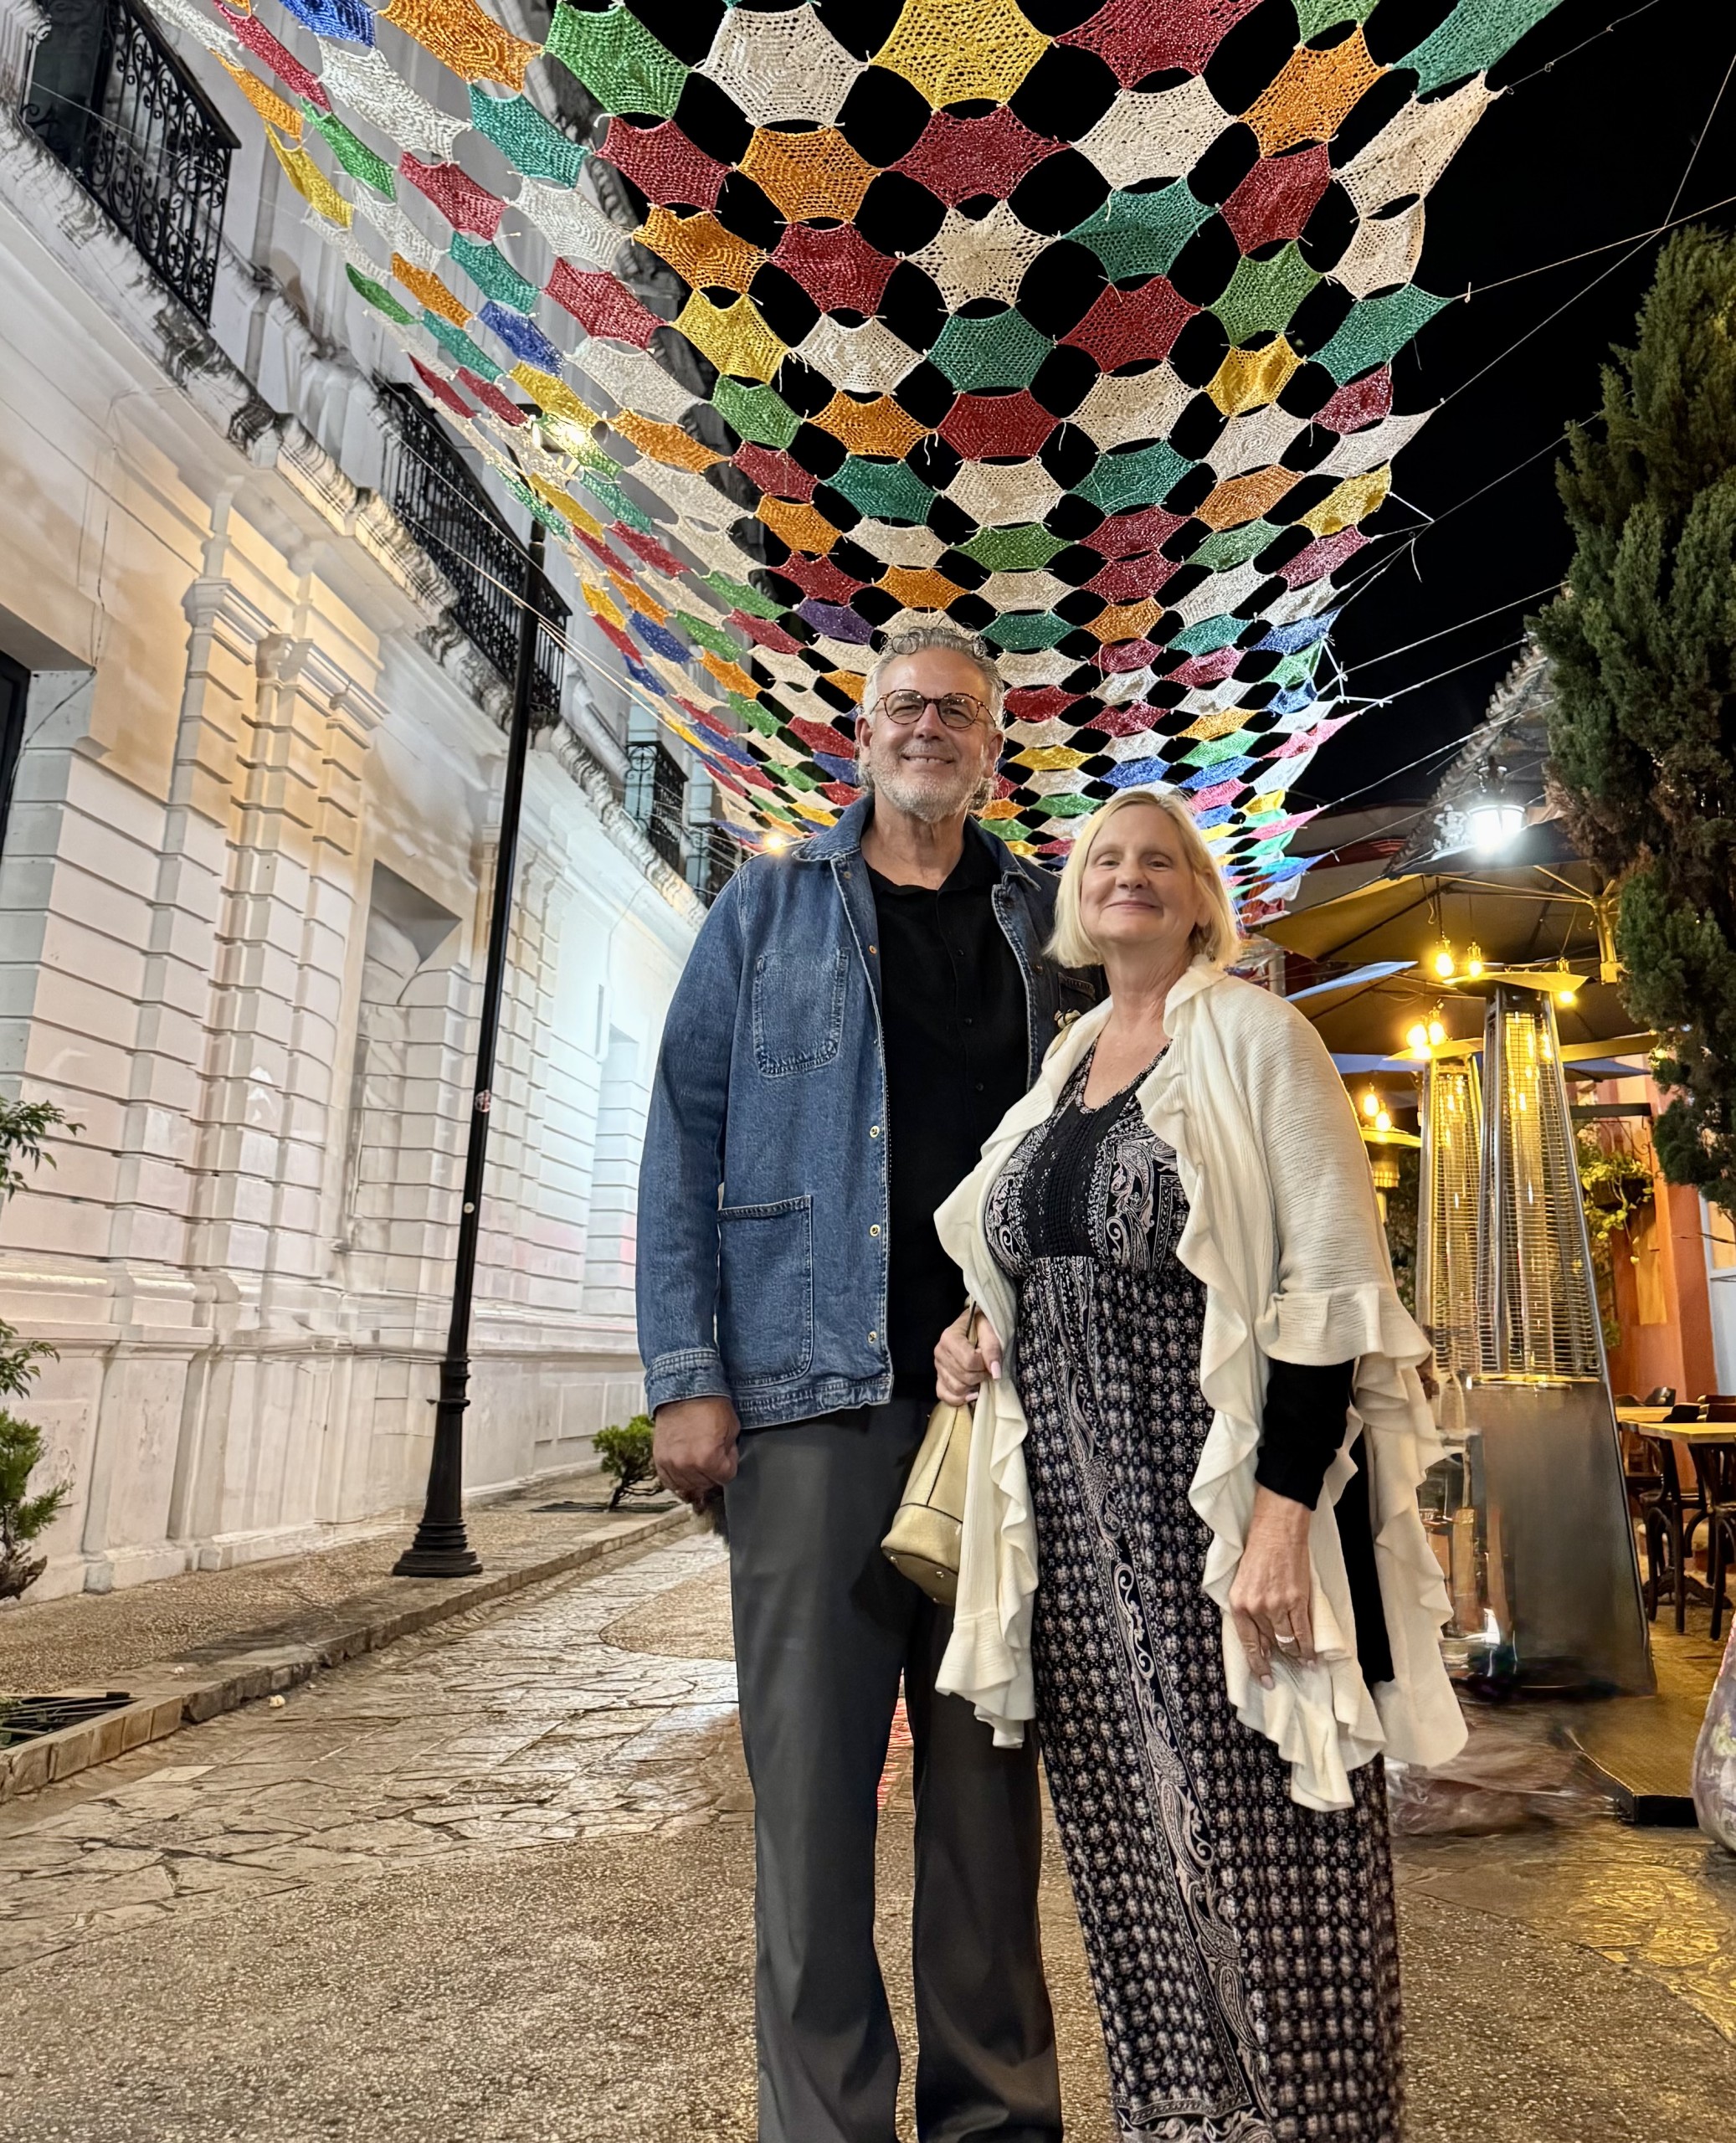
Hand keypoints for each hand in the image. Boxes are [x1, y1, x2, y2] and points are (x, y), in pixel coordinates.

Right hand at [653, 1397, 740, 1506]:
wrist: (684, 1389)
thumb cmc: (708, 1403)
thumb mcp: (732, 1427)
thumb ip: (730, 1451)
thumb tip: (727, 1462)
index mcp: (708, 1458)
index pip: (726, 1477)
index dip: (729, 1464)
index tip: (727, 1455)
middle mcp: (687, 1464)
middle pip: (707, 1483)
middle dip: (714, 1470)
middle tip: (713, 1452)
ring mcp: (670, 1463)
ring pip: (689, 1485)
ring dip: (697, 1475)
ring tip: (699, 1458)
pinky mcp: (659, 1459)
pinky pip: (669, 1481)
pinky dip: (679, 1477)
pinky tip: (686, 1467)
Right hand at [934, 1307, 1002, 1406]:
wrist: (974, 1324)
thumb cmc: (983, 1325)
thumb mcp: (991, 1329)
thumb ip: (992, 1348)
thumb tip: (995, 1373)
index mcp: (949, 1337)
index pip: (969, 1361)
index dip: (984, 1364)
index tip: (990, 1358)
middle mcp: (939, 1352)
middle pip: (964, 1377)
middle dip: (981, 1376)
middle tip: (988, 1368)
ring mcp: (938, 1366)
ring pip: (956, 1389)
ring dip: (973, 1387)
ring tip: (980, 1377)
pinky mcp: (939, 1377)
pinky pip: (943, 1395)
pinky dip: (958, 1399)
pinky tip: (971, 1393)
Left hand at [1228, 1486, 1315, 1688]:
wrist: (1277, 1531)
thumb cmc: (1257, 1552)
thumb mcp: (1242, 1582)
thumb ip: (1248, 1609)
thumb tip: (1260, 1637)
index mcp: (1238, 1604)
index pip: (1248, 1643)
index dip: (1258, 1665)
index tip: (1265, 1680)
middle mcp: (1256, 1608)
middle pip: (1270, 1642)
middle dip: (1277, 1657)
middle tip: (1284, 1671)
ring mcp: (1278, 1605)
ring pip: (1288, 1640)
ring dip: (1296, 1655)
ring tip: (1303, 1665)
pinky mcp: (1297, 1600)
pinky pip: (1303, 1631)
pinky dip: (1309, 1647)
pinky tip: (1312, 1658)